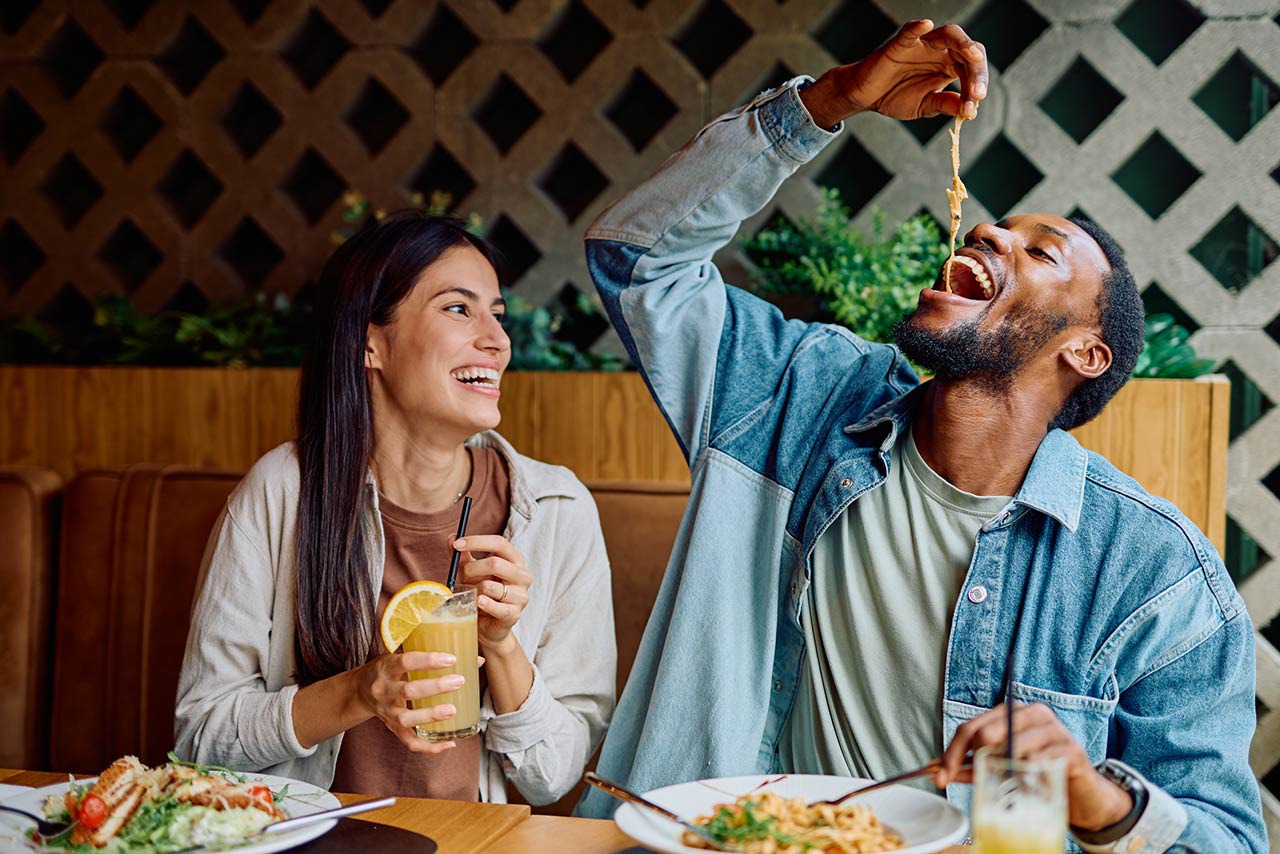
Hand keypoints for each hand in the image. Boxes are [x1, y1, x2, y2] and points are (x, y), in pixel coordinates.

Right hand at [352, 651, 467, 753]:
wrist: (359, 691)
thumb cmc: (389, 669)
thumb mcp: (402, 655)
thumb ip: (433, 656)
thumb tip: (476, 660)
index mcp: (386, 667)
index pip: (406, 662)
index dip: (428, 661)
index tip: (451, 659)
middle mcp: (383, 690)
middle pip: (408, 691)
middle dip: (435, 687)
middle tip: (459, 681)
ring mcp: (387, 712)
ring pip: (406, 719)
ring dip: (431, 715)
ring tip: (453, 710)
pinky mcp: (392, 728)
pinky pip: (409, 742)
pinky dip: (430, 747)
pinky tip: (450, 742)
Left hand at [454, 534, 531, 651]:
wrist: (488, 626)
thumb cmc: (482, 593)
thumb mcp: (471, 572)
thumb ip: (463, 556)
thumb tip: (452, 538)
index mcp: (515, 560)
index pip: (500, 543)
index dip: (477, 541)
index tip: (457, 544)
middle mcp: (522, 575)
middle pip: (495, 563)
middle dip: (472, 570)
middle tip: (462, 577)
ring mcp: (521, 595)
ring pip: (491, 586)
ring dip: (475, 590)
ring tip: (472, 595)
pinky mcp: (514, 614)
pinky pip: (495, 606)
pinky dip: (482, 603)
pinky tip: (478, 603)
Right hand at [800, 20, 987, 127]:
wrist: (866, 97)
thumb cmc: (895, 96)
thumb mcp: (925, 105)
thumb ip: (944, 103)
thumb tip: (967, 110)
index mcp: (950, 66)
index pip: (972, 71)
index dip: (975, 90)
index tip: (970, 111)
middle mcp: (941, 52)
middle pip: (968, 52)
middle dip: (976, 72)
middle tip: (976, 93)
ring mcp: (922, 45)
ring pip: (950, 35)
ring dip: (964, 43)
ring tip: (974, 56)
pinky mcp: (900, 45)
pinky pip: (910, 32)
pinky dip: (917, 27)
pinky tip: (926, 25)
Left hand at [936, 702, 1132, 830]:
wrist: (1081, 792)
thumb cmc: (1037, 774)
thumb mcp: (1001, 767)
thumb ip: (971, 765)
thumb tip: (936, 770)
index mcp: (1010, 712)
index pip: (970, 728)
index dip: (951, 753)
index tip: (940, 777)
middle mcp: (1031, 713)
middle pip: (986, 733)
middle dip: (973, 760)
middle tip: (976, 781)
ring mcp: (1053, 728)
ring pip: (1011, 747)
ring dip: (1005, 771)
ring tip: (1011, 783)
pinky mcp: (1071, 749)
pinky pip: (1040, 761)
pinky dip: (1030, 775)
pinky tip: (1032, 782)